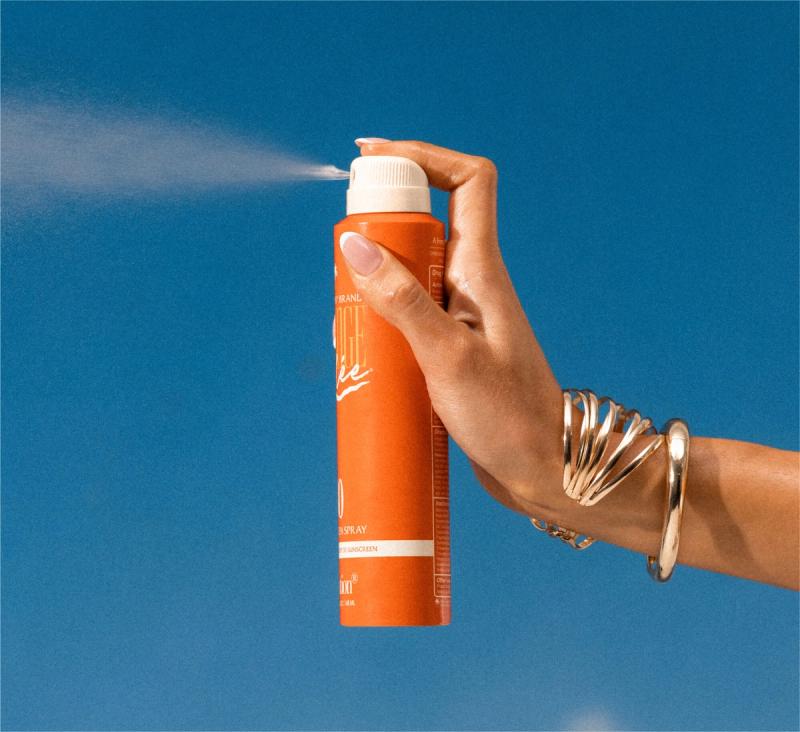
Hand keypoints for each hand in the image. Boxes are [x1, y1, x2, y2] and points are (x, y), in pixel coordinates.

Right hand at [338, 139, 561, 516]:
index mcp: (482, 270)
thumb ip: (402, 301)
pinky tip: (363, 349)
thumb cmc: (510, 418)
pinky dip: (379, 319)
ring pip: (409, 271)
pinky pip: (407, 314)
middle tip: (344, 254)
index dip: (424, 155)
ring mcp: (460, 316)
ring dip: (373, 279)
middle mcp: (472, 283)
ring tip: (347, 311)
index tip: (373, 157)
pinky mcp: (449, 348)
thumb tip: (354, 244)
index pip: (467, 181)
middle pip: (424, 223)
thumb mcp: (448, 357)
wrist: (543, 471)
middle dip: (378, 225)